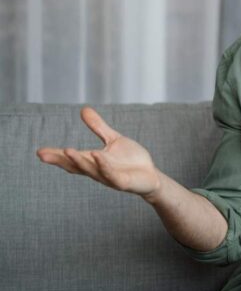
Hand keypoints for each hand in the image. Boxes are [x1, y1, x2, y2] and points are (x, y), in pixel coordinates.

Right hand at [37, 107, 162, 199]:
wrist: (151, 176)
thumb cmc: (130, 160)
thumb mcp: (113, 140)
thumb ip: (98, 127)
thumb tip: (83, 109)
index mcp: (93, 161)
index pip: (71, 159)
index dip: (56, 156)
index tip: (39, 152)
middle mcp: (97, 171)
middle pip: (76, 166)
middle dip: (61, 160)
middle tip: (43, 154)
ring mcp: (109, 177)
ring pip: (91, 170)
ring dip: (79, 161)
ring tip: (66, 150)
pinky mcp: (122, 182)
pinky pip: (111, 174)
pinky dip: (104, 165)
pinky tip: (97, 155)